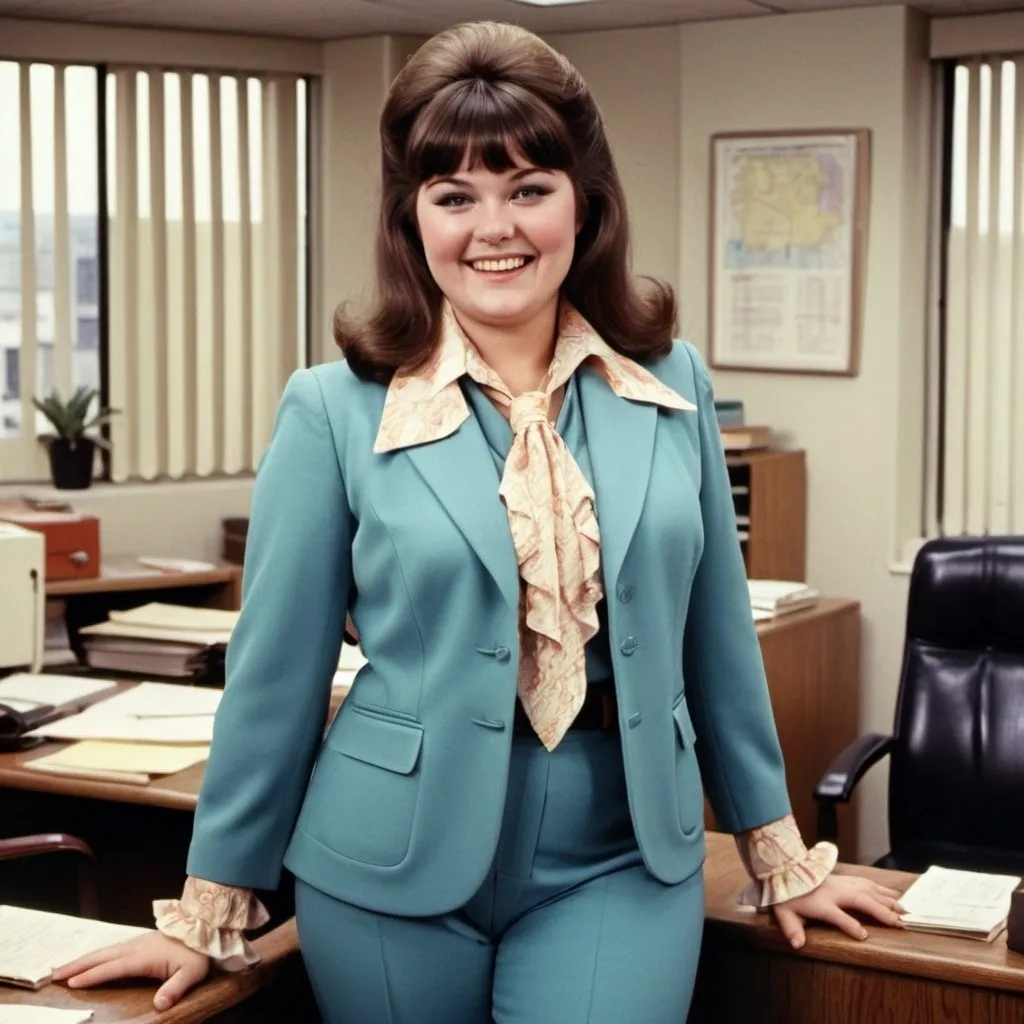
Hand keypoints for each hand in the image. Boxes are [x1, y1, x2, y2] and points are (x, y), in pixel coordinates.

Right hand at [52, 931, 210, 1011]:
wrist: (204, 929)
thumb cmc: (197, 954)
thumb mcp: (192, 973)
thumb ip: (176, 988)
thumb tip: (160, 1005)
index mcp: (145, 956)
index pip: (115, 967)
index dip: (94, 975)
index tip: (74, 983)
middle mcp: (136, 947)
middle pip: (102, 956)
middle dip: (78, 965)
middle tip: (55, 974)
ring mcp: (136, 942)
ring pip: (104, 951)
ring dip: (83, 959)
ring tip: (62, 968)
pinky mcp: (138, 942)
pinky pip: (111, 949)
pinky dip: (95, 955)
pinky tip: (89, 961)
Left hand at [771, 874, 904, 949]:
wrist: (787, 871)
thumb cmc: (788, 897)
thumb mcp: (784, 914)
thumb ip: (791, 929)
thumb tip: (797, 944)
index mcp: (821, 903)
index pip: (836, 915)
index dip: (849, 924)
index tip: (863, 936)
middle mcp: (835, 891)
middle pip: (861, 899)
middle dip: (881, 910)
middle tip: (901, 923)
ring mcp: (842, 883)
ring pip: (868, 890)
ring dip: (888, 900)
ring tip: (905, 910)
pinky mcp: (845, 878)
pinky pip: (867, 883)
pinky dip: (883, 889)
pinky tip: (894, 894)